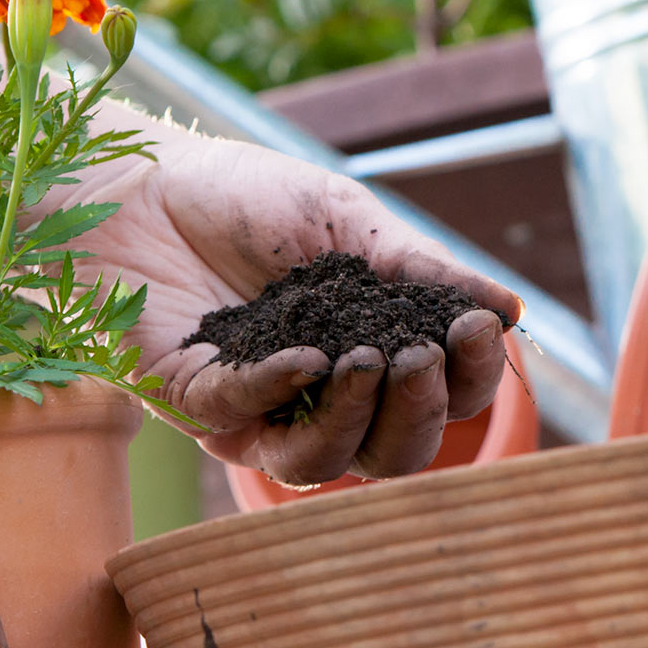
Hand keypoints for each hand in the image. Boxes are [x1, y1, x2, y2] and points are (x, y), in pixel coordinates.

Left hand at [63, 132, 520, 485]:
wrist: (137, 180)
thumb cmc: (240, 199)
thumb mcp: (346, 221)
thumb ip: (420, 270)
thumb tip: (510, 309)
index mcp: (367, 351)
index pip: (440, 397)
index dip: (472, 378)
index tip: (479, 327)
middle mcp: (318, 395)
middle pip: (392, 455)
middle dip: (422, 414)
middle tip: (421, 357)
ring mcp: (256, 409)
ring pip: (321, 468)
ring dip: (356, 420)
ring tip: (364, 359)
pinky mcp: (192, 405)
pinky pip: (244, 423)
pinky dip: (280, 393)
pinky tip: (304, 356)